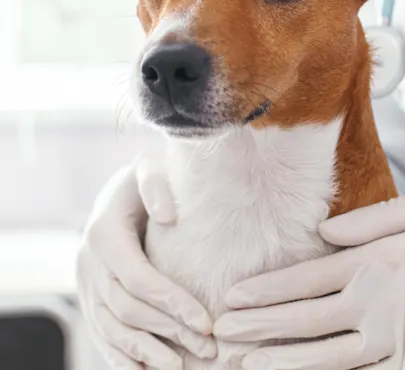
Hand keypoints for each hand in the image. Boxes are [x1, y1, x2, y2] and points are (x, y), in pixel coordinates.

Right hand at [76, 154, 215, 369]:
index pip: (140, 279)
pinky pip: (100, 333)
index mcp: (104, 233)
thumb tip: (166, 213)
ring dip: (145, 352)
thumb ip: (155, 184)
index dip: (173, 303)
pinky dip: (121, 355)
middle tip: (207, 349)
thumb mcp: (150, 166)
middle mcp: (88, 262)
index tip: (206, 322)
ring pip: (112, 329)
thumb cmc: (145, 178)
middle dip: (169, 331)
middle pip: (129, 309)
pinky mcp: (89, 297)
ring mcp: (85, 283)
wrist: (120, 190)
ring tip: (179, 367)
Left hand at [214, 194, 404, 369]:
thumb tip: (321, 233)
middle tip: (220, 336)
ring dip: (282, 362)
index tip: (232, 299)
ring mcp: (392, 339)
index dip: (264, 291)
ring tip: (244, 366)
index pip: (304, 279)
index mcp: (372, 263)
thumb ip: (365, 220)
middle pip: (304, 320)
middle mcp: (375, 303)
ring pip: (325, 358)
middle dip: (258, 328)